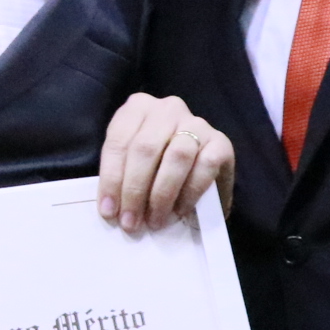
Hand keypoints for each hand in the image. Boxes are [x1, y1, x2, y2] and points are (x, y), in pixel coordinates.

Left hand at [95, 93, 233, 232]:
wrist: (197, 163)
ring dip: (162, 194)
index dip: (111, 179)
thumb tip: (112, 211)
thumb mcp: (131, 161)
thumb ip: (122, 176)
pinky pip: (205, 167)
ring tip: (155, 221)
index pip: (118, 142)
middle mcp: (168, 109)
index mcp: (138, 107)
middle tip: (131, 222)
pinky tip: (180, 211)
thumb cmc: (155, 163)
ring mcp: (197, 123)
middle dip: (135, 190)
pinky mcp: (221, 142)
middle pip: (145, 149)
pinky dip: (190, 193)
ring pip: (176, 156)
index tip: (109, 211)